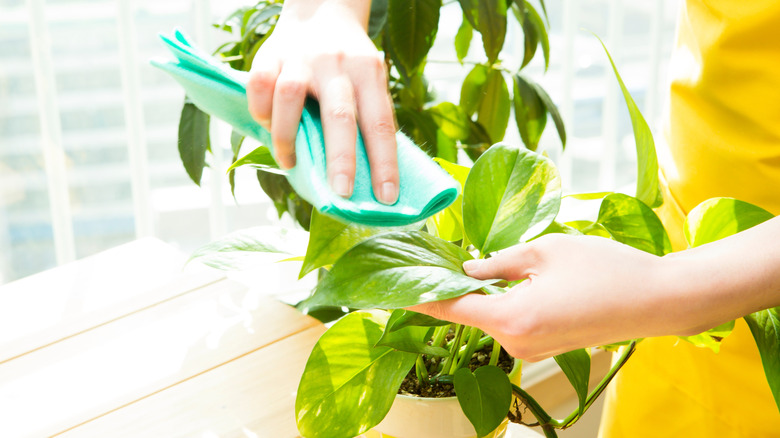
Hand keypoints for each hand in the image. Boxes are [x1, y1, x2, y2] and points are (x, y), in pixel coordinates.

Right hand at [247, 0, 398, 203]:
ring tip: (290, 163)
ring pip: (290, 96)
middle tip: (342, 193)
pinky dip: (260, 111)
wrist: (322, 13)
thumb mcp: (370, 80)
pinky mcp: (270, 54)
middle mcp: (336, 63)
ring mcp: (300, 57)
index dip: (384, 162)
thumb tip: (372, 177)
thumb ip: (369, 118)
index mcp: (369, 72)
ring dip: (288, 137)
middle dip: (341, 159)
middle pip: (339, 115)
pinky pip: (259, 85)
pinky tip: (268, 126)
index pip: (380, 123)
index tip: (386, 197)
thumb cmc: (350, 64)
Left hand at [409, 234, 695, 361]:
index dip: (418, 296)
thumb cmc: (605, 269)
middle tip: (434, 255)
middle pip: (468, 313)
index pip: (449, 309)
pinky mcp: (545, 348)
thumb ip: (498, 261)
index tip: (389, 289)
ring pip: (489, 317)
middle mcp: (516, 342)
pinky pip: (510, 323)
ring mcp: (531, 350)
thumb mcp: (545, 251)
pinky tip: (504, 280)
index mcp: (511, 318)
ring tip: (470, 261)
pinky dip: (500, 304)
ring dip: (479, 294)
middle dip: (452, 287)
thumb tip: (467, 268)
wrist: (657, 300)